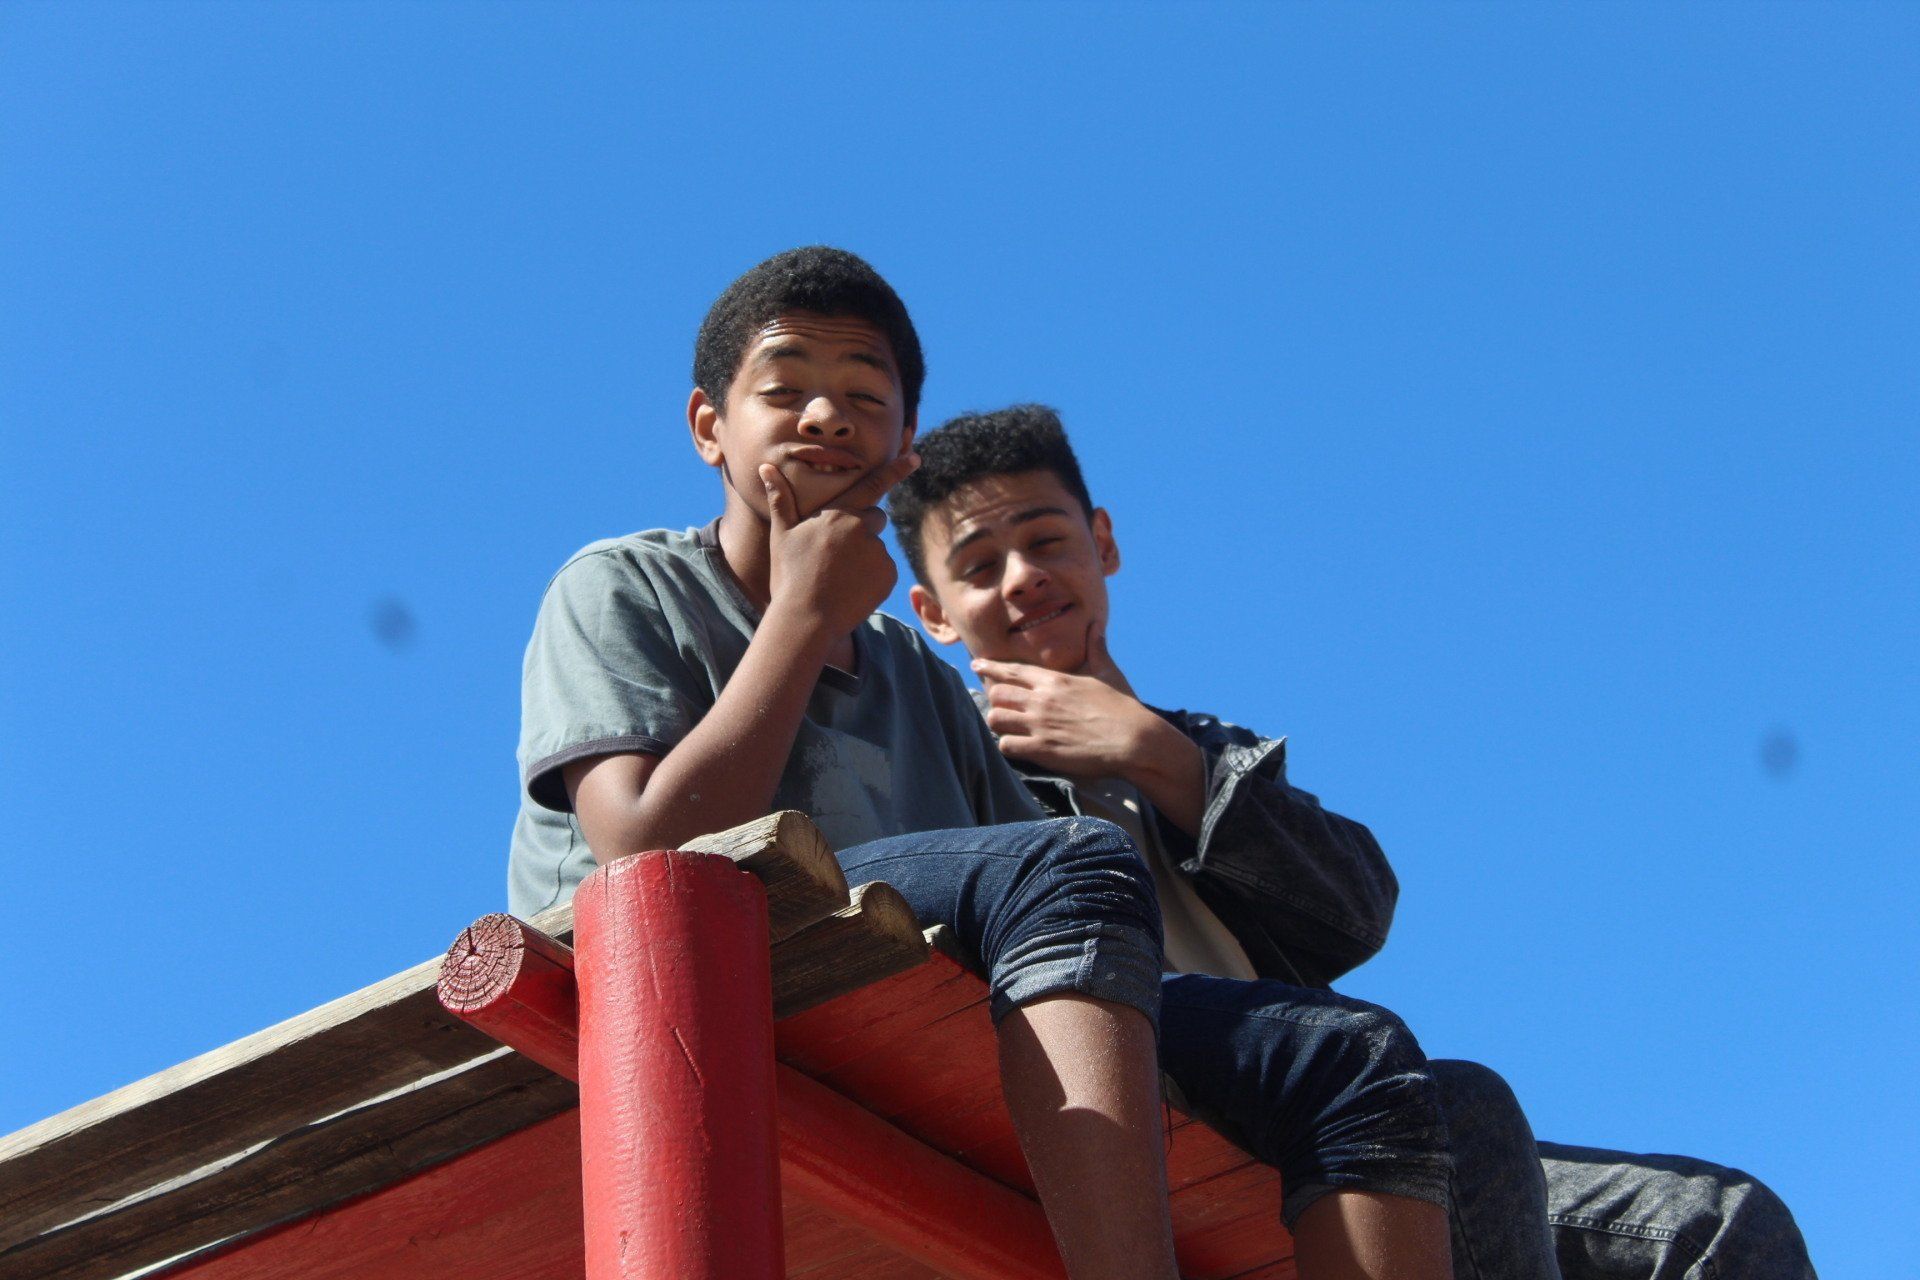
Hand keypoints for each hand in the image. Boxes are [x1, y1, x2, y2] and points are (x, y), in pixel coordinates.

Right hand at [760, 452, 918, 636]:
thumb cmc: (789, 576)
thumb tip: (765, 468)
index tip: (915, 456)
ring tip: (839, 577)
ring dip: (865, 557)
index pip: (873, 485)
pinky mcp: (888, 575)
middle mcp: (862, 528)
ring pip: (878, 547)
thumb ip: (781, 500)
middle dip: (863, 529)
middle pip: (875, 518)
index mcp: (838, 513)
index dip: (896, 469)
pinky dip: (873, 578)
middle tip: (838, 555)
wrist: (806, 619)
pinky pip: (885, 570)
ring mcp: (878, 552)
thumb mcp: (782, 535)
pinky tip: (851, 589)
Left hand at [972, 621, 1157, 777]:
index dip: (990, 667)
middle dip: (995, 699)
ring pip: (996, 719)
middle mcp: (1041, 700)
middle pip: (996, 693)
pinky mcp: (1042, 750)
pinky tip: (1017, 746)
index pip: (1012, 670)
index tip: (976, 664)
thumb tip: (1096, 624)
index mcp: (1054, 680)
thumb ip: (1096, 647)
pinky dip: (1008, 746)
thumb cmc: (1123, 706)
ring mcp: (1040, 726)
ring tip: (1007, 726)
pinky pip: (1007, 746)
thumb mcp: (1108, 672)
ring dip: (999, 723)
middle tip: (1001, 705)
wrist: (1134, 740)